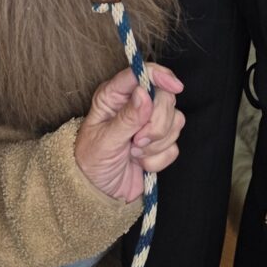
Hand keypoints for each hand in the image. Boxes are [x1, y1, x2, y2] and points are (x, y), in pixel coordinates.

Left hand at [74, 64, 185, 201]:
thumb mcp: (104, 140)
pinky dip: (158, 159)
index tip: (175, 87)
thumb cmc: (91, 162)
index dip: (160, 76)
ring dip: (156, 144)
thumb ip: (126, 118)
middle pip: (165, 97)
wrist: (98, 193)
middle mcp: (134, 105)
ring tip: (134, 153)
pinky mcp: (160, 144)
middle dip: (156, 124)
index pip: (141, 73)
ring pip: (175, 121)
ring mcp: (149, 124)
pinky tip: (141, 164)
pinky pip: (175, 145)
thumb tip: (144, 94)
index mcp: (114, 96)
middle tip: (137, 141)